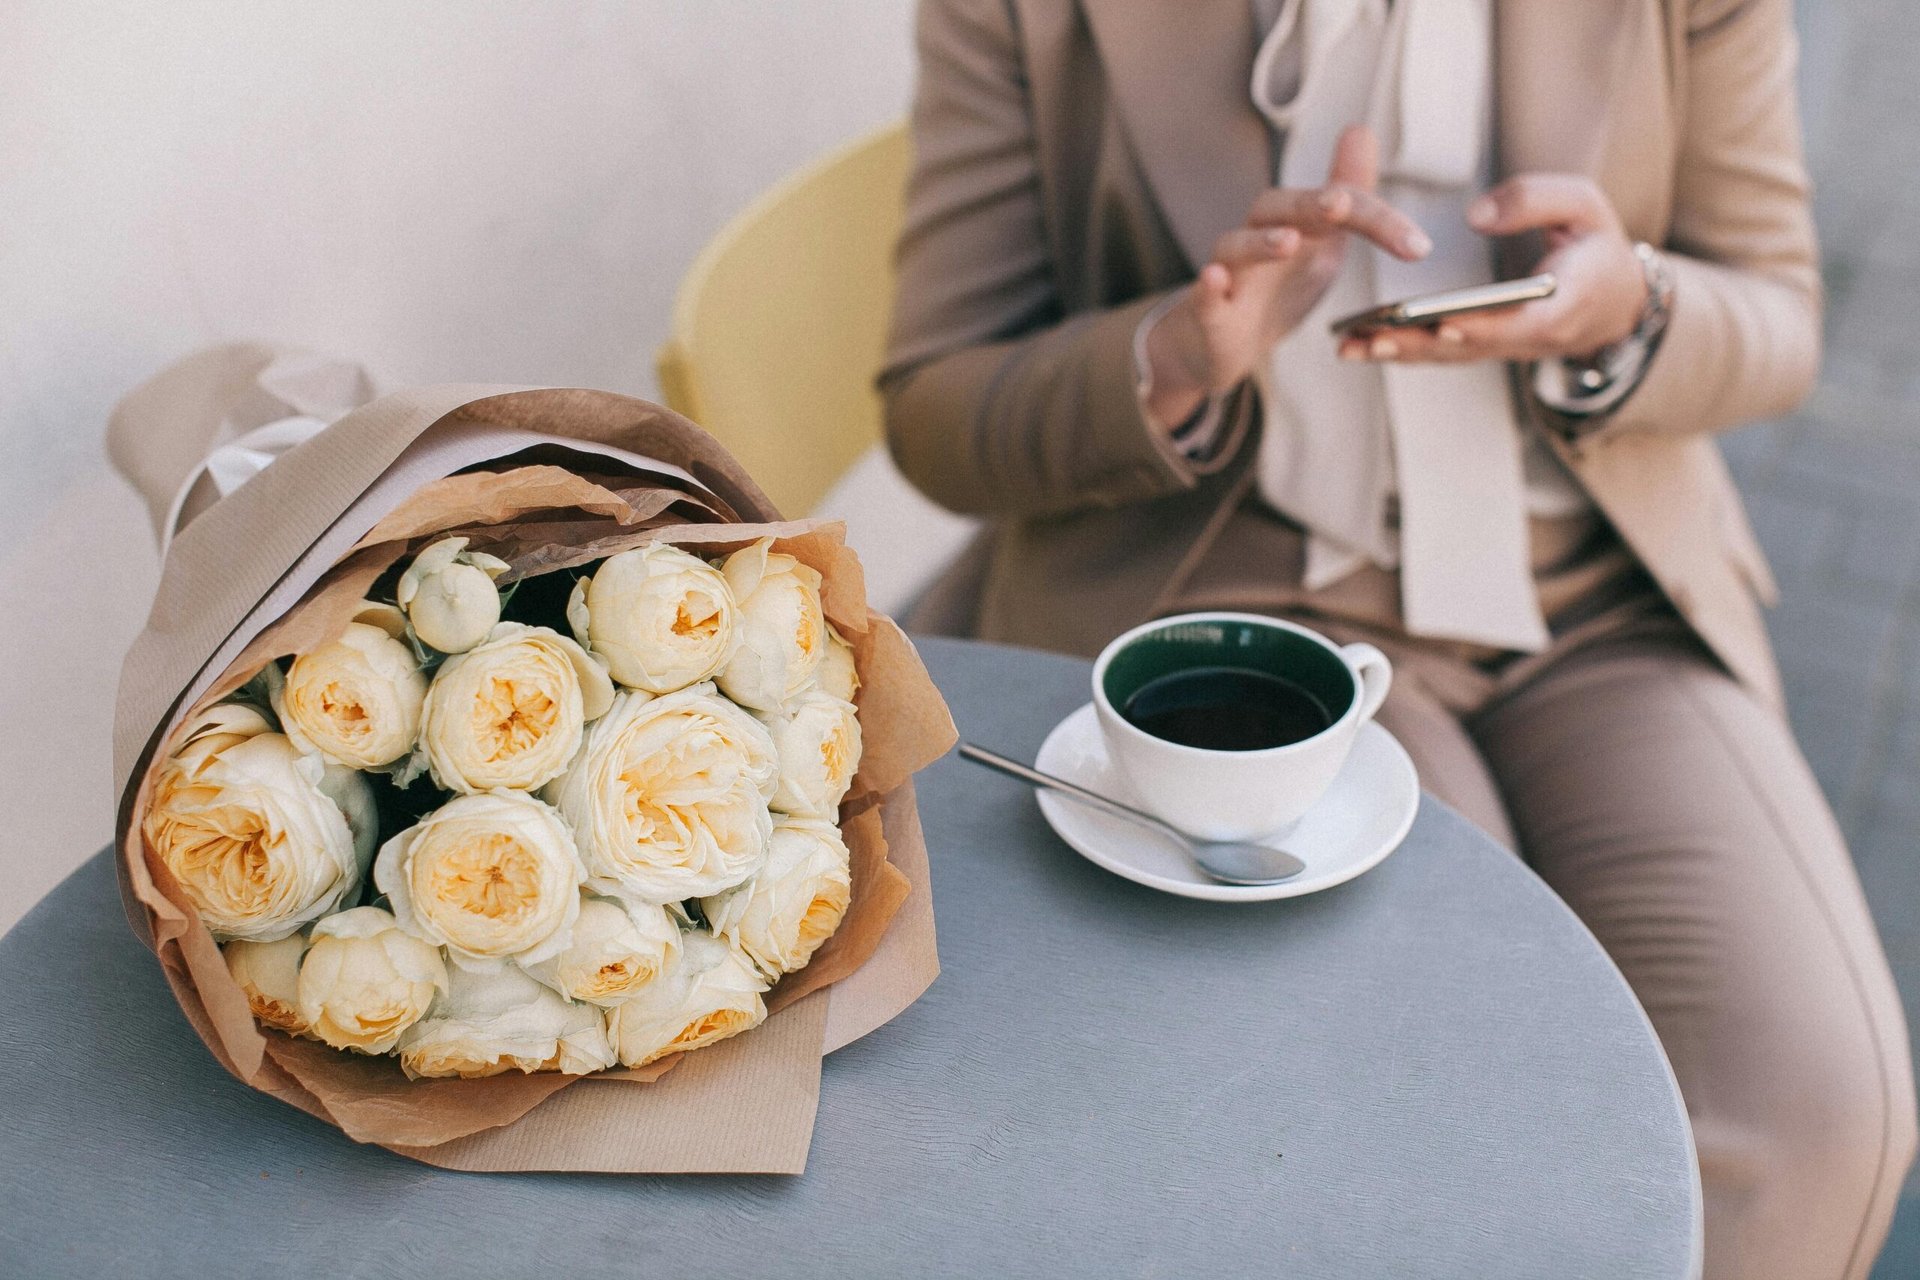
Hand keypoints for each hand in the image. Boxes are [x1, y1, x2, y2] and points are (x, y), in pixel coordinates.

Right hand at [1143, 125, 1431, 428]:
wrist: (1223, 341)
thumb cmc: (1276, 288)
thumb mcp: (1321, 242)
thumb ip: (1348, 194)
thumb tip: (1360, 130)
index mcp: (1295, 223)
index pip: (1336, 205)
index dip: (1378, 220)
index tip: (1418, 247)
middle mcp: (1259, 238)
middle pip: (1277, 208)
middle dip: (1310, 204)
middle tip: (1339, 203)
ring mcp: (1230, 274)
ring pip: (1235, 247)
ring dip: (1261, 243)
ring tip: (1288, 243)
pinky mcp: (1208, 313)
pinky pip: (1202, 296)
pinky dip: (1207, 287)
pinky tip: (1214, 279)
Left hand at [1338, 174, 1646, 364]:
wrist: (1616, 302)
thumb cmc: (1595, 244)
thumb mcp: (1585, 205)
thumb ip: (1536, 200)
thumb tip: (1477, 216)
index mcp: (1565, 301)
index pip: (1522, 321)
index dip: (1485, 326)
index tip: (1447, 323)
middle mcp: (1531, 335)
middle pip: (1471, 346)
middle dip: (1421, 344)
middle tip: (1373, 338)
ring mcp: (1505, 347)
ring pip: (1449, 355)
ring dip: (1399, 354)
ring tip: (1349, 346)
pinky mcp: (1485, 348)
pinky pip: (1442, 353)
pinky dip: (1403, 351)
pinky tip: (1360, 344)